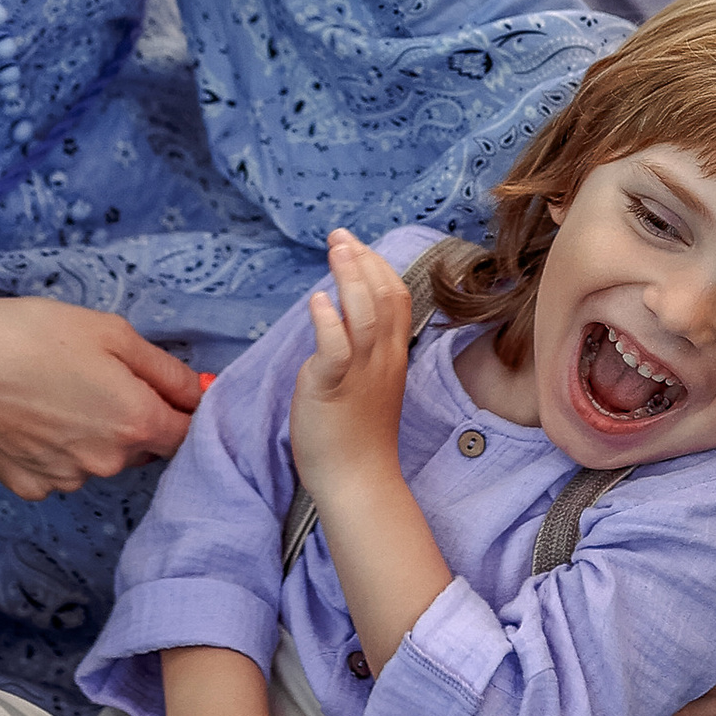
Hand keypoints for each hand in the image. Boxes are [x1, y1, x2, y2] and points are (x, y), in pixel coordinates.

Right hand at [0, 293, 204, 502]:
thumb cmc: (34, 334)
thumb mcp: (113, 333)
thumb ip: (166, 370)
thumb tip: (199, 394)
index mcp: (137, 423)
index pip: (187, 433)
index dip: (182, 410)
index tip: (164, 390)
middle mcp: (108, 463)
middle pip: (143, 448)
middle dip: (133, 419)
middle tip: (97, 379)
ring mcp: (67, 480)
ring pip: (100, 461)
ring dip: (93, 437)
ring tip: (56, 394)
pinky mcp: (30, 486)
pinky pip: (59, 472)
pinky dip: (54, 451)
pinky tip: (32, 418)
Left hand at [287, 228, 415, 505]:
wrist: (357, 479)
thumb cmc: (356, 434)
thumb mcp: (368, 382)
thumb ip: (360, 350)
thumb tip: (341, 317)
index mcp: (392, 356)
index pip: (396, 299)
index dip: (378, 267)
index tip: (357, 246)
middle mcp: (382, 360)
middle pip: (385, 298)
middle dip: (363, 261)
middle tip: (341, 236)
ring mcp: (361, 374)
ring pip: (365, 315)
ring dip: (350, 278)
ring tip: (336, 250)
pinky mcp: (333, 389)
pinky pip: (336, 349)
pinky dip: (329, 321)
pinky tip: (319, 300)